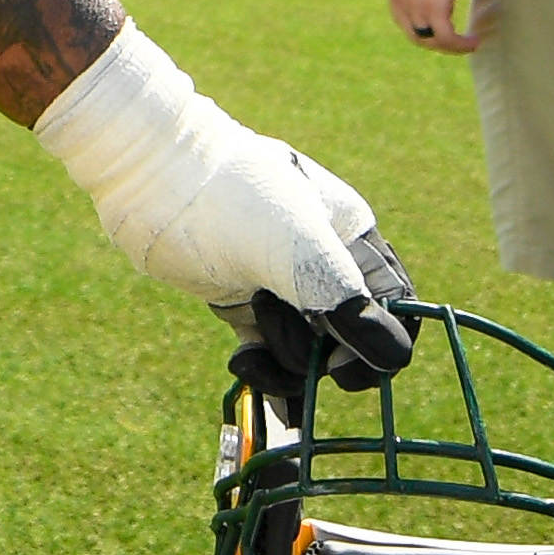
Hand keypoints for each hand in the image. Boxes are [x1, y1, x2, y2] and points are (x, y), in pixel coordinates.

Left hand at [34, 27, 418, 387]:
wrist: (157, 180)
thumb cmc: (237, 201)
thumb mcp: (301, 251)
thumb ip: (349, 304)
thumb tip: (393, 359)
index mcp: (353, 241)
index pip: (396, 308)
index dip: (382, 346)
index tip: (343, 363)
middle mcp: (326, 265)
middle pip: (352, 340)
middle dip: (321, 358)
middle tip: (279, 335)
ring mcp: (284, 288)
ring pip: (308, 354)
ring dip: (286, 365)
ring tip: (249, 349)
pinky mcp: (245, 305)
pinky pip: (271, 353)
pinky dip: (266, 374)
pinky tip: (248, 371)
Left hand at [387, 0, 485, 53]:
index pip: (403, 22)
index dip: (421, 31)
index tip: (439, 31)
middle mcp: (400, 1)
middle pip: (416, 36)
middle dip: (436, 43)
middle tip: (455, 43)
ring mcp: (416, 6)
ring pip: (433, 40)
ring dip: (452, 47)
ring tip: (469, 44)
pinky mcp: (435, 7)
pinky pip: (447, 37)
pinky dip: (461, 44)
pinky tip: (474, 41)